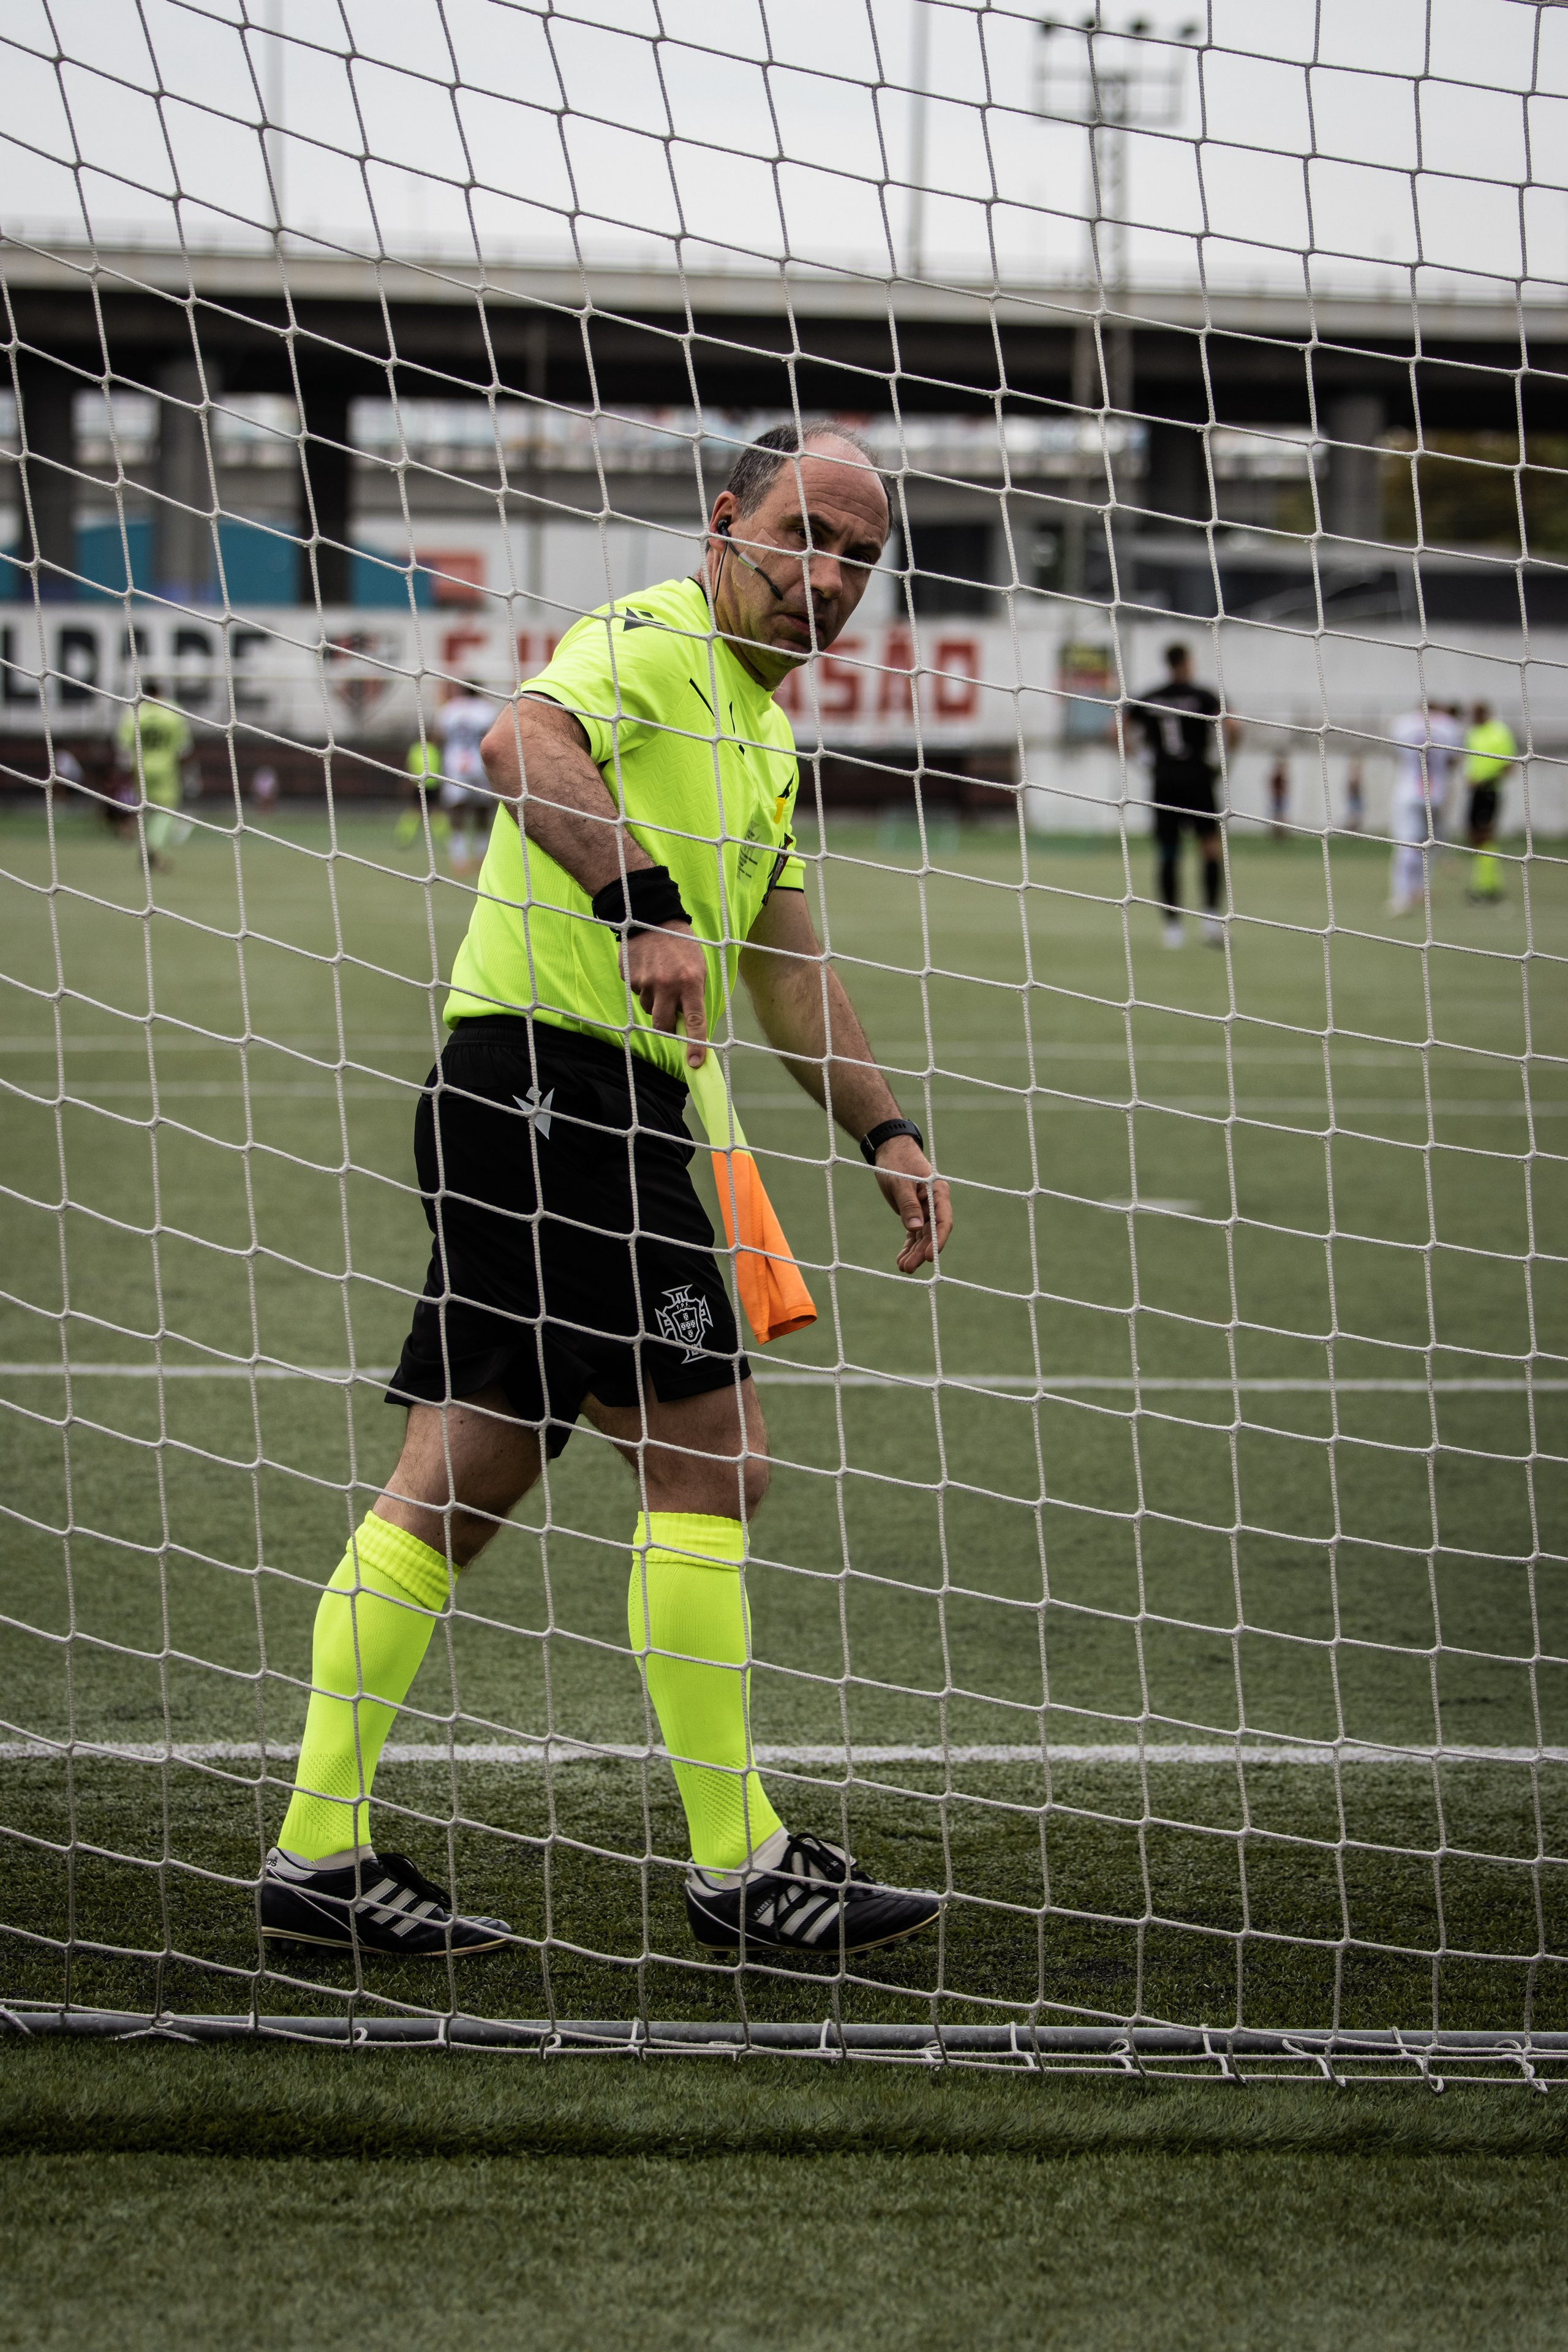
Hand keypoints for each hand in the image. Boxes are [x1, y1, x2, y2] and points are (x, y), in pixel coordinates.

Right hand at [623, 921, 708, 1067]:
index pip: (695, 1021)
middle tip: (669, 1016)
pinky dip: (642, 986)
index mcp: (690, 982)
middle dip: (666, 1026)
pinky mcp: (629, 976)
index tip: (695, 1063)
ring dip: (654, 1001)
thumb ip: (693, 994)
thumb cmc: (682, 944)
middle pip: (663, 1024)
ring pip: (647, 1008)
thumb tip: (687, 1022)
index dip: (695, 1045)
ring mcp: (646, 981)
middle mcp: (667, 985)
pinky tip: (647, 968)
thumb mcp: (698, 966)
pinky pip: (636, 992)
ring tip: (659, 977)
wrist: (652, 916)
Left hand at [871, 1134, 951, 1272]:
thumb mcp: (899, 1182)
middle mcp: (934, 1204)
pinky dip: (908, 1247)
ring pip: (922, 1236)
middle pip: (932, 1233)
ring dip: (914, 1253)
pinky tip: (901, 1260)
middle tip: (908, 1268)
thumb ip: (908, 1205)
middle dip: (921, 1251)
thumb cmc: (896, 1162)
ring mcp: (925, 1210)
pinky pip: (913, 1234)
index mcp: (937, 1192)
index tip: (929, 1255)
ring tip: (903, 1268)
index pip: (943, 1220)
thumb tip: (915, 1229)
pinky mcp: (914, 1214)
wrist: (889, 1151)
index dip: (938, 1239)